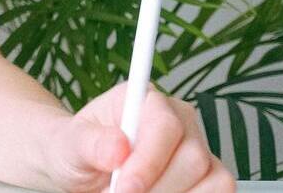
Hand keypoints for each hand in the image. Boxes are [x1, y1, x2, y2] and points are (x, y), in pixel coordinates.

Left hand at [41, 82, 235, 192]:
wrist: (81, 168)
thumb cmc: (76, 149)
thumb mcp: (70, 143)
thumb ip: (91, 142)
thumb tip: (118, 147)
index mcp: (145, 100)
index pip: (165, 126)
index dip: (148, 162)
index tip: (125, 187)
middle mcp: (179, 120)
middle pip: (192, 158)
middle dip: (157, 188)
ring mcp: (197, 148)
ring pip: (212, 180)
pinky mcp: (207, 176)